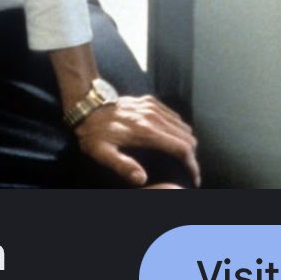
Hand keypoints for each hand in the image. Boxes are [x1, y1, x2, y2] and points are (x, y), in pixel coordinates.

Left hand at [74, 95, 199, 187]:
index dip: (192, 166)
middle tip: (187, 170)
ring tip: (181, 156)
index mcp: (146, 132)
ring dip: (186, 142)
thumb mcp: (102, 152)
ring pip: (183, 126)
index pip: (182, 149)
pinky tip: (171, 138)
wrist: (87, 105)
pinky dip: (178, 128)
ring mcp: (153, 107)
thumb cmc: (94, 132)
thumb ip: (122, 166)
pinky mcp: (150, 101)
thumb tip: (141, 179)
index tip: (194, 178)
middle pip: (187, 138)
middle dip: (191, 156)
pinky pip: (173, 116)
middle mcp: (154, 117)